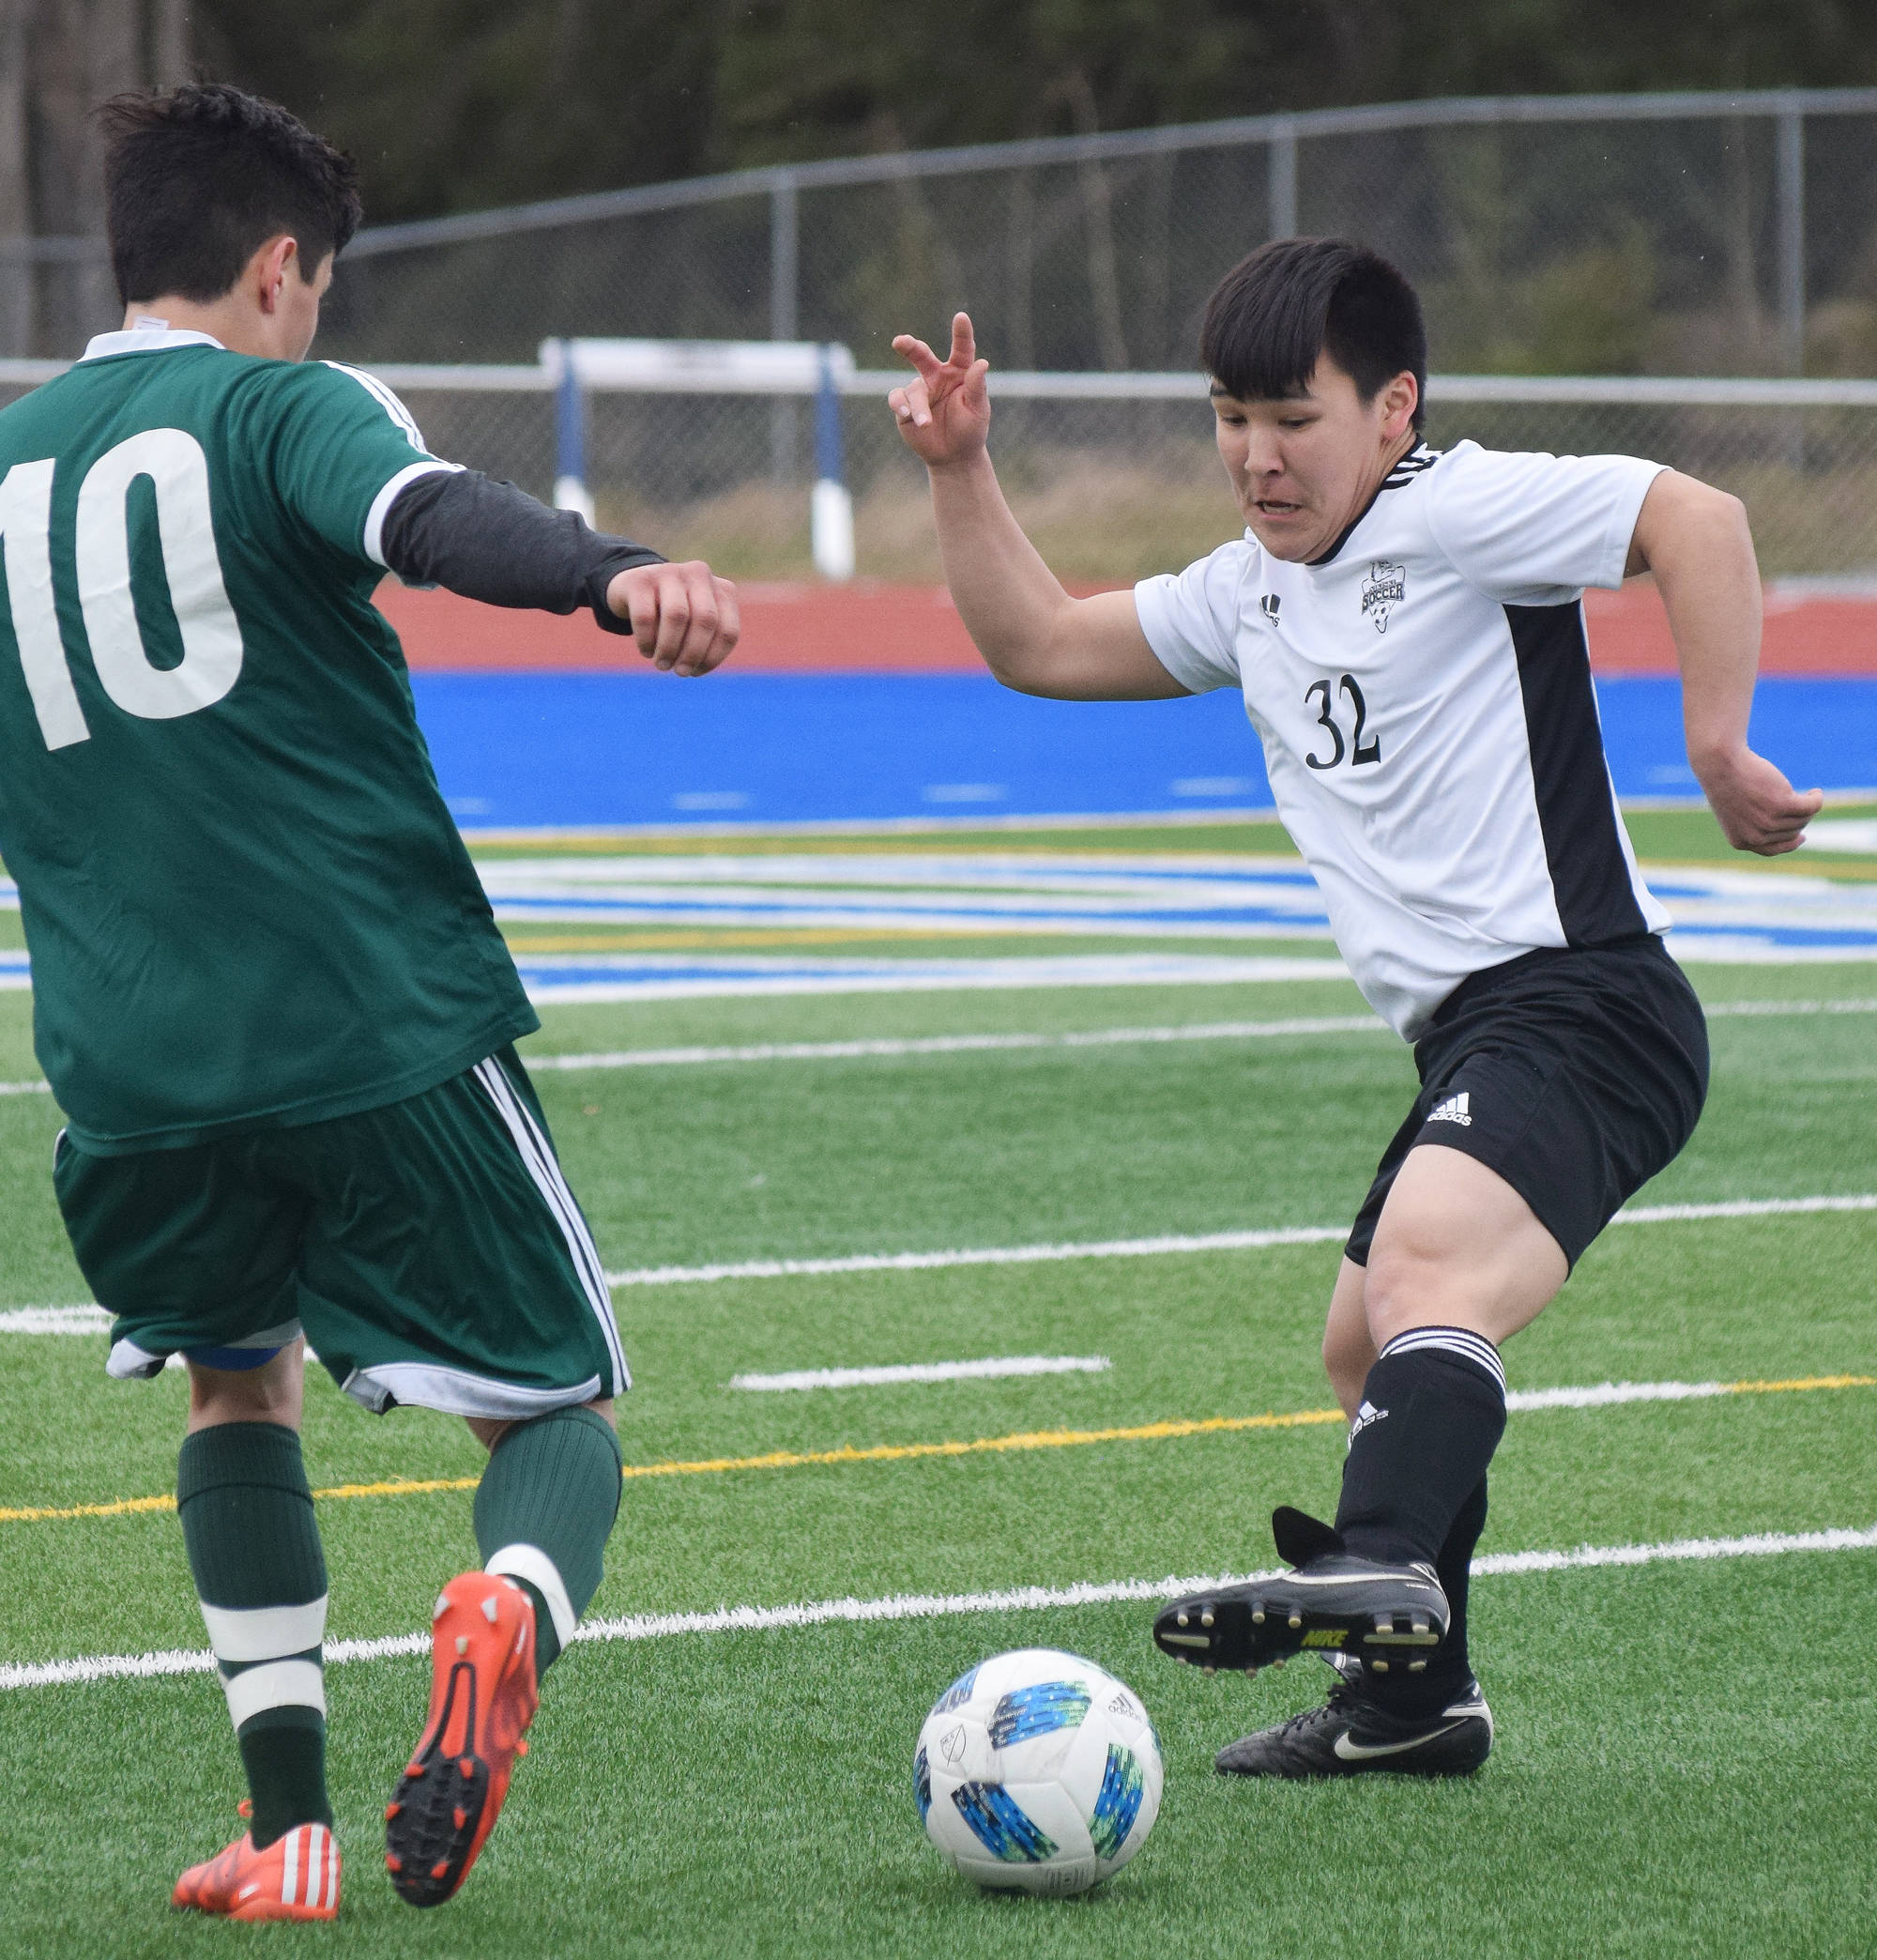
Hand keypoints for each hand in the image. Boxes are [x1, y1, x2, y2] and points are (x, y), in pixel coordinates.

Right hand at [606, 560, 738, 675]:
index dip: (713, 658)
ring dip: (669, 649)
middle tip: (679, 672)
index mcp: (722, 590)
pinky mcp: (640, 579)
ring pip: (676, 615)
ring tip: (662, 664)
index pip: (728, 631)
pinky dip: (647, 641)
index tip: (695, 672)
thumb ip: (706, 642)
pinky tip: (647, 651)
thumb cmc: (672, 616)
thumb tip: (694, 668)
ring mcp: (670, 572)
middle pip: (706, 620)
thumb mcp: (697, 625)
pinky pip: (645, 616)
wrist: (633, 588)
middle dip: (692, 653)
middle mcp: (699, 574)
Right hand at [888, 312, 990, 467]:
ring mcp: (920, 390)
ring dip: (919, 406)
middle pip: (921, 354)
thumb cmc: (970, 429)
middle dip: (910, 346)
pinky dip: (899, 405)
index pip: (961, 349)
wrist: (953, 456)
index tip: (961, 317)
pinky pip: (897, 398)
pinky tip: (905, 413)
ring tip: (926, 424)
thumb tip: (982, 363)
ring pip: (913, 389)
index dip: (961, 333)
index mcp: (959, 371)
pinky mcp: (905, 406)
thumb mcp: (978, 409)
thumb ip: (976, 386)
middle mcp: (937, 376)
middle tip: (900, 342)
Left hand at [1695, 744, 1823, 854]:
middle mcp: (1756, 836)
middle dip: (1798, 819)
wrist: (1720, 765)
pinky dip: (1816, 799)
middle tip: (1800, 802)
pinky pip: (1811, 807)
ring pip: (1802, 819)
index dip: (1790, 844)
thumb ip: (1754, 826)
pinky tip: (1816, 792)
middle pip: (1791, 832)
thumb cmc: (1727, 784)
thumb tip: (1790, 833)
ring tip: (1810, 795)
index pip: (1773, 850)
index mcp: (1741, 841)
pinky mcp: (1783, 805)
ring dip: (1809, 807)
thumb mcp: (1735, 811)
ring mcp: (1769, 822)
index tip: (1801, 836)